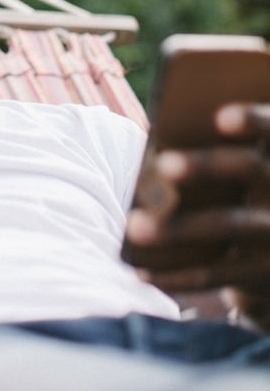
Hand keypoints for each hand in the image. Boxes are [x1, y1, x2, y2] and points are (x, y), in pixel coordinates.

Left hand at [125, 103, 269, 329]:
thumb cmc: (241, 195)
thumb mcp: (240, 176)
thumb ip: (216, 156)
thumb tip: (156, 154)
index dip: (254, 121)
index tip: (220, 116)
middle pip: (250, 168)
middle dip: (205, 165)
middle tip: (163, 163)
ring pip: (229, 225)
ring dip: (178, 228)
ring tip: (133, 226)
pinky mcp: (266, 273)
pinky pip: (219, 273)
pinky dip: (178, 274)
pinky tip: (143, 271)